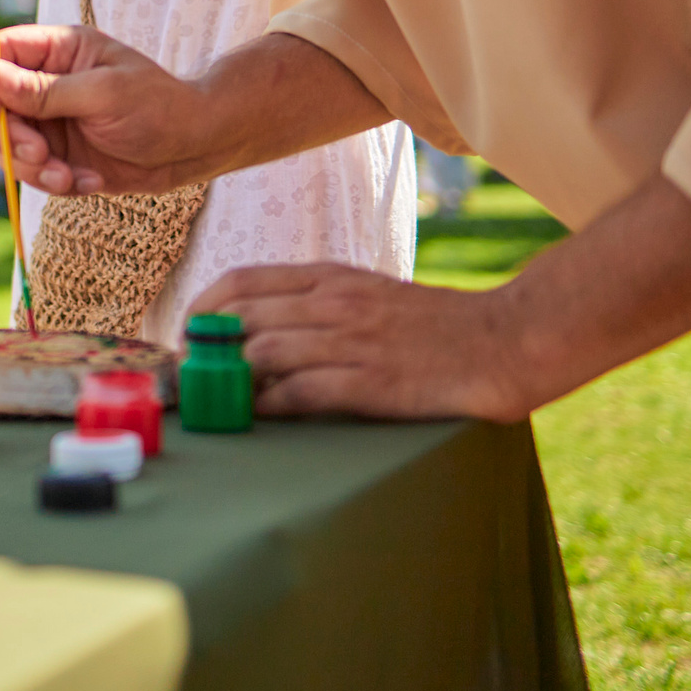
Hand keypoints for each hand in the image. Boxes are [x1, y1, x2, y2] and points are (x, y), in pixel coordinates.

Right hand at [0, 25, 210, 196]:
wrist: (197, 148)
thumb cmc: (160, 107)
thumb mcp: (103, 95)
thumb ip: (44, 91)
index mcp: (58, 51)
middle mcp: (47, 83)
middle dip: (10, 137)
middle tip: (39, 156)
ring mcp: (51, 121)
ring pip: (8, 145)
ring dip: (30, 168)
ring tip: (66, 179)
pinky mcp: (60, 154)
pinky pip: (34, 172)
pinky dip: (54, 183)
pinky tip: (88, 184)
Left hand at [190, 264, 538, 421]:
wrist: (502, 340)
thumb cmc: (433, 323)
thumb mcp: (367, 292)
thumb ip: (317, 302)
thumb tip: (259, 328)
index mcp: (329, 276)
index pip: (242, 280)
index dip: (202, 307)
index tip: (188, 333)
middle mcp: (332, 303)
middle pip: (240, 316)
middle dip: (203, 348)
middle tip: (190, 376)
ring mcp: (351, 341)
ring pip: (262, 351)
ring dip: (229, 379)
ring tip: (216, 400)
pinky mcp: (371, 382)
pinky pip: (301, 391)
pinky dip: (269, 405)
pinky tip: (259, 415)